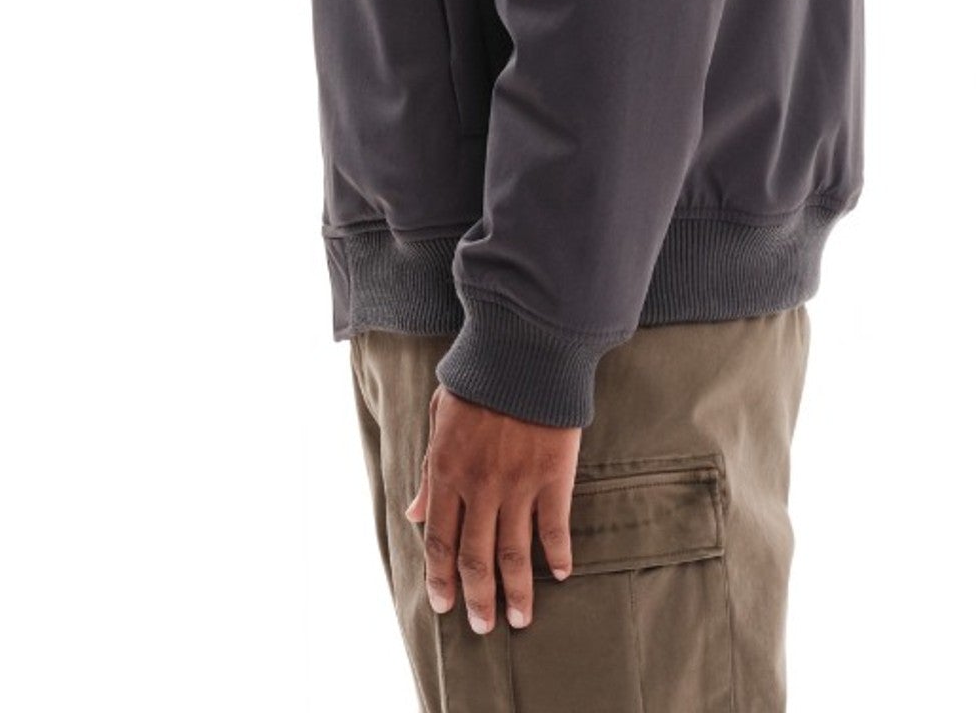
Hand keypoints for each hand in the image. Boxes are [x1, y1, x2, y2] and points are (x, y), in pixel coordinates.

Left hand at [405, 379, 580, 632]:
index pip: (440, 540)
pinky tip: (561, 574)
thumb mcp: (438, 418)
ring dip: (517, 591)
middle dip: (478, 598)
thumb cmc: (479, 379)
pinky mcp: (553, 476)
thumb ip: (429, 471)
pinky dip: (557, 554)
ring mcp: (518, 484)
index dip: (441, 577)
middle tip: (483, 626)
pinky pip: (554, 527)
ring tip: (521, 619)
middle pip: (475, 557)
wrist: (525, 350)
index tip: (444, 606)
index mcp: (447, 470)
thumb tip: (414, 513)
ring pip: (513, 553)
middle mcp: (480, 486)